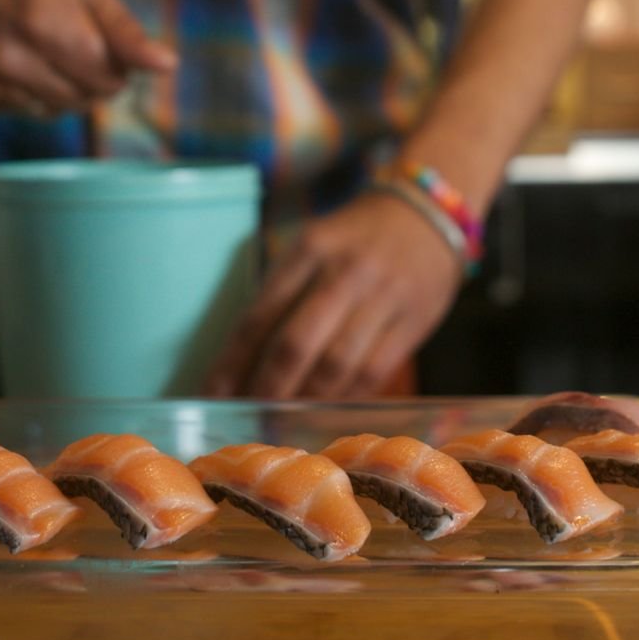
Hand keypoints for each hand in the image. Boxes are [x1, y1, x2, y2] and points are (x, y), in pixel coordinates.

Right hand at [0, 0, 175, 113]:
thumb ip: (123, 28)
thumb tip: (167, 66)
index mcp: (46, 22)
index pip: (109, 79)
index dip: (116, 66)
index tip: (101, 42)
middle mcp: (10, 56)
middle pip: (82, 100)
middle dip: (90, 78)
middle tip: (69, 42)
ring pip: (50, 111)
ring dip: (57, 87)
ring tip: (36, 45)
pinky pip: (16, 111)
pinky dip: (22, 91)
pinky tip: (7, 55)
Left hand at [205, 191, 463, 399]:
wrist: (427, 216)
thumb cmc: (355, 239)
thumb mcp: (312, 246)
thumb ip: (282, 295)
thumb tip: (242, 364)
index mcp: (308, 249)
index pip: (260, 315)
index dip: (231, 363)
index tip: (212, 395)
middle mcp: (344, 273)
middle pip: (295, 344)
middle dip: (265, 389)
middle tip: (245, 417)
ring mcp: (383, 298)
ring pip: (335, 365)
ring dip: (304, 401)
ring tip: (281, 423)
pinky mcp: (414, 323)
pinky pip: (373, 373)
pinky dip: (345, 398)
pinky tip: (324, 412)